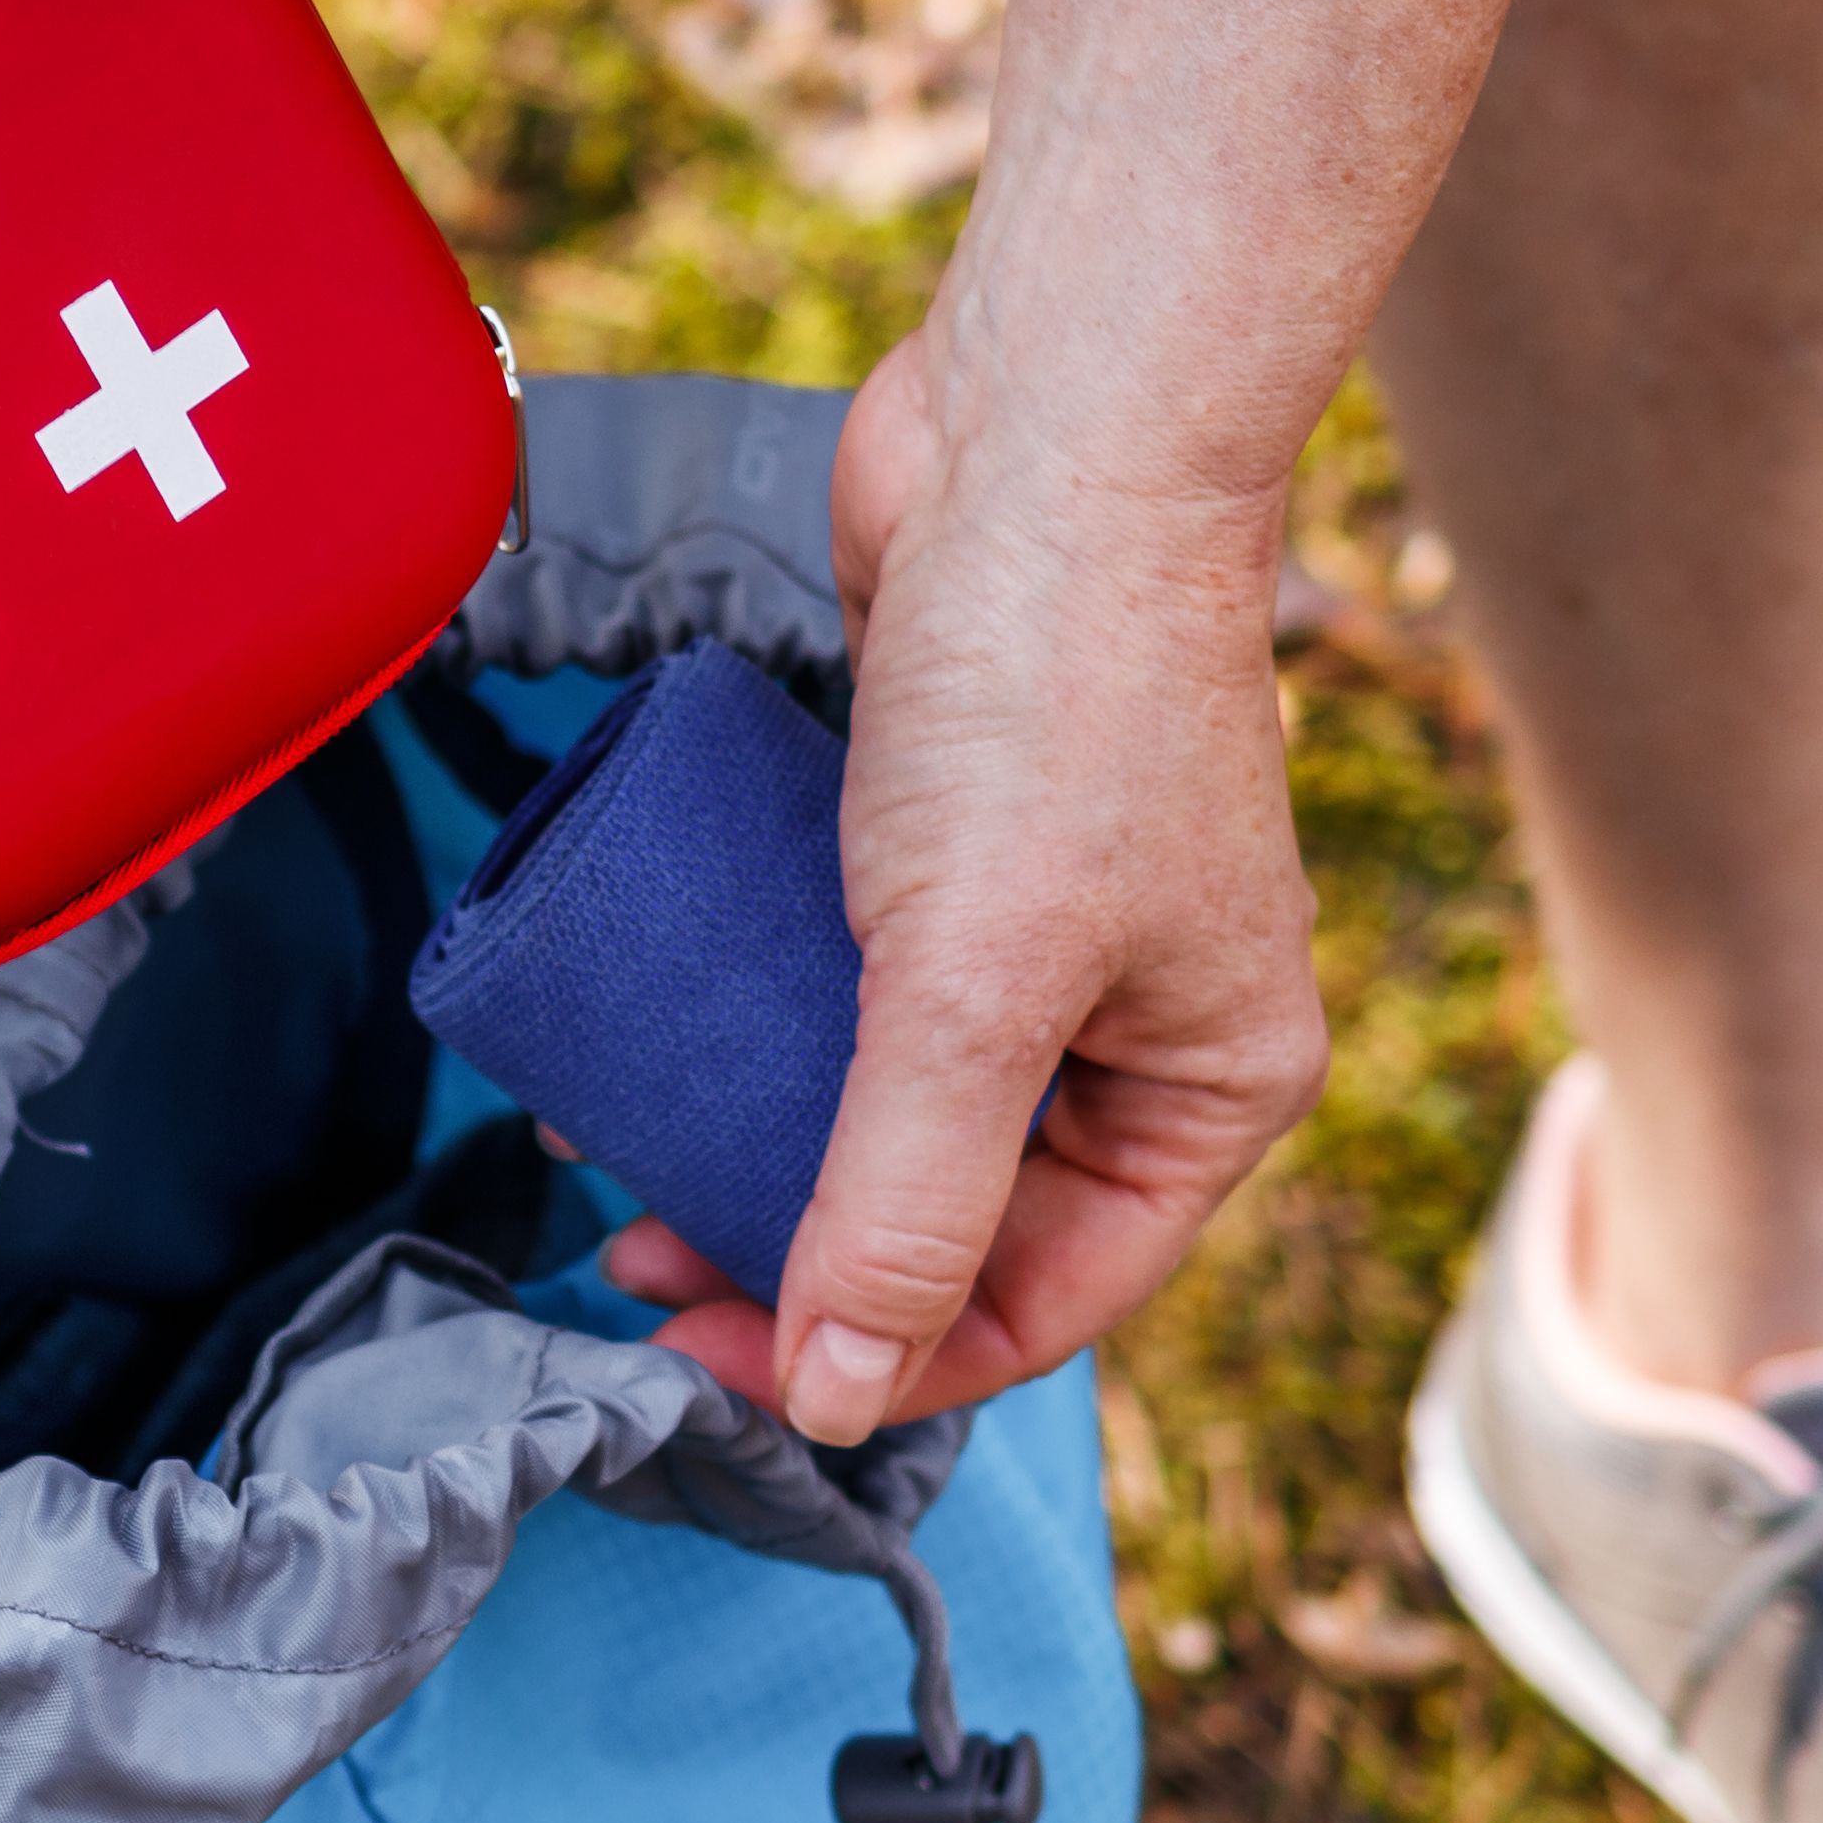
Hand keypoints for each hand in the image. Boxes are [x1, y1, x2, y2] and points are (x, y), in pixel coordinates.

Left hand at [617, 323, 1327, 1443]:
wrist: (1044, 427)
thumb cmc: (1052, 690)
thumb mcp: (973, 981)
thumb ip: (904, 1193)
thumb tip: (843, 1394)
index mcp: (1207, 1088)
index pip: (1037, 1298)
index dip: (871, 1354)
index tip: (702, 1360)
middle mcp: (1139, 1030)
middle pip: (957, 1219)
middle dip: (795, 1257)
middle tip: (634, 1262)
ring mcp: (1043, 939)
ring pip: (885, 1108)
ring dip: (754, 1148)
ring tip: (615, 1162)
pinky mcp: (945, 850)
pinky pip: (843, 991)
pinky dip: (748, 1027)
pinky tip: (642, 1041)